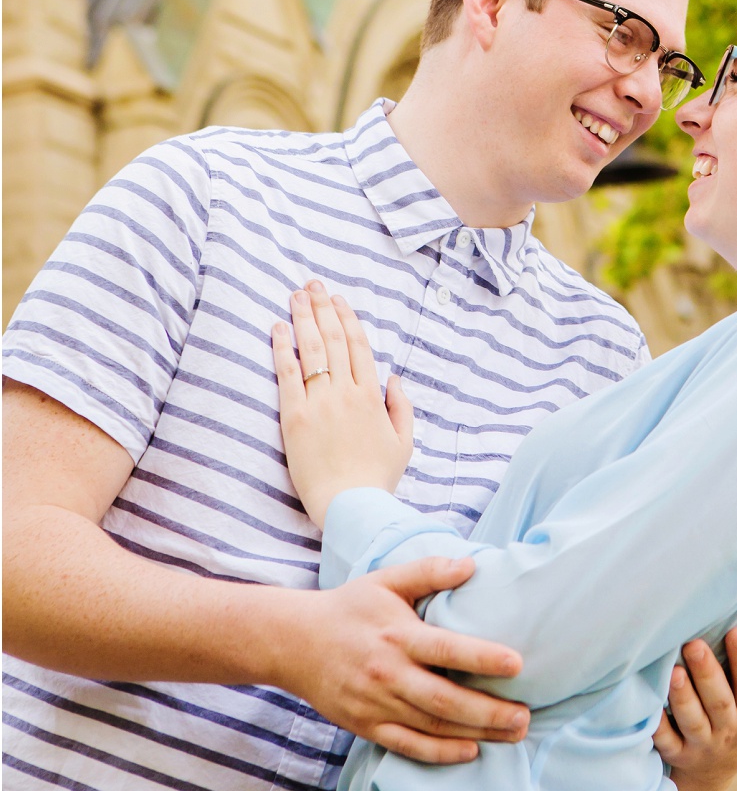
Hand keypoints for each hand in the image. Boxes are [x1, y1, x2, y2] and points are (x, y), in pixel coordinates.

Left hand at [274, 280, 412, 528]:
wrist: (351, 505)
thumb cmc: (377, 478)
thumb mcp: (404, 443)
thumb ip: (402, 407)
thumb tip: (393, 377)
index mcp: (372, 396)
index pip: (358, 346)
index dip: (347, 319)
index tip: (338, 300)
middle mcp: (346, 392)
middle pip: (332, 340)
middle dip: (323, 308)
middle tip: (313, 285)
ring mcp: (320, 403)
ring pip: (311, 350)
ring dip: (303, 318)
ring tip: (296, 296)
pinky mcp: (295, 418)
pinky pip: (288, 376)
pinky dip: (283, 349)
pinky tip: (278, 329)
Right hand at [278, 552, 530, 761]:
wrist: (294, 643)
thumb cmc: (349, 607)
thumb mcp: (385, 579)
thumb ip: (428, 571)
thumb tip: (471, 564)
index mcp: (396, 635)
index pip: (446, 649)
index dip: (482, 658)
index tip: (518, 664)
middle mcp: (388, 673)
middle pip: (444, 698)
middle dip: (488, 711)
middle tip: (525, 717)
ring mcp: (376, 704)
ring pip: (431, 726)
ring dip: (475, 733)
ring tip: (514, 733)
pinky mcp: (366, 726)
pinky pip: (407, 746)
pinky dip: (439, 753)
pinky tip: (470, 751)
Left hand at [652, 621, 736, 790]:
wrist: (718, 767)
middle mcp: (729, 727)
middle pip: (719, 702)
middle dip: (708, 674)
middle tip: (694, 644)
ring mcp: (702, 742)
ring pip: (693, 721)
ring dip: (683, 698)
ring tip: (673, 672)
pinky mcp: (678, 753)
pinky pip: (666, 743)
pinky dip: (657, 728)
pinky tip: (648, 707)